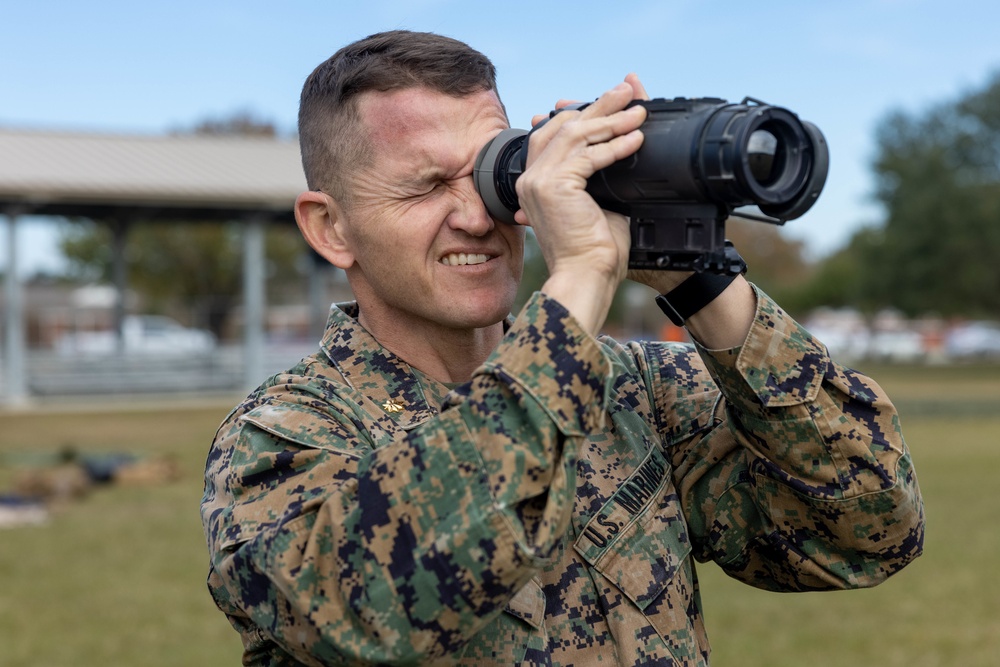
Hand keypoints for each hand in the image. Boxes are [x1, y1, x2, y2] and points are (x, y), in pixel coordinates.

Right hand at [513, 81, 646, 332]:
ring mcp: (538, 181)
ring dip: (611, 119)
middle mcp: (530, 179)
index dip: (582, 113)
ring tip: (639, 110)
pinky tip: (637, 140)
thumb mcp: (601, 201)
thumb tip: (625, 141)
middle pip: (563, 126)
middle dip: (598, 105)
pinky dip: (615, 145)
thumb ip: (603, 171)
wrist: (587, 277)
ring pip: (576, 135)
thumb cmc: (595, 250)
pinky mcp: (553, 186)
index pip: (554, 134)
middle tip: (627, 91)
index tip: (613, 102)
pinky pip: (588, 155)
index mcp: (535, 183)